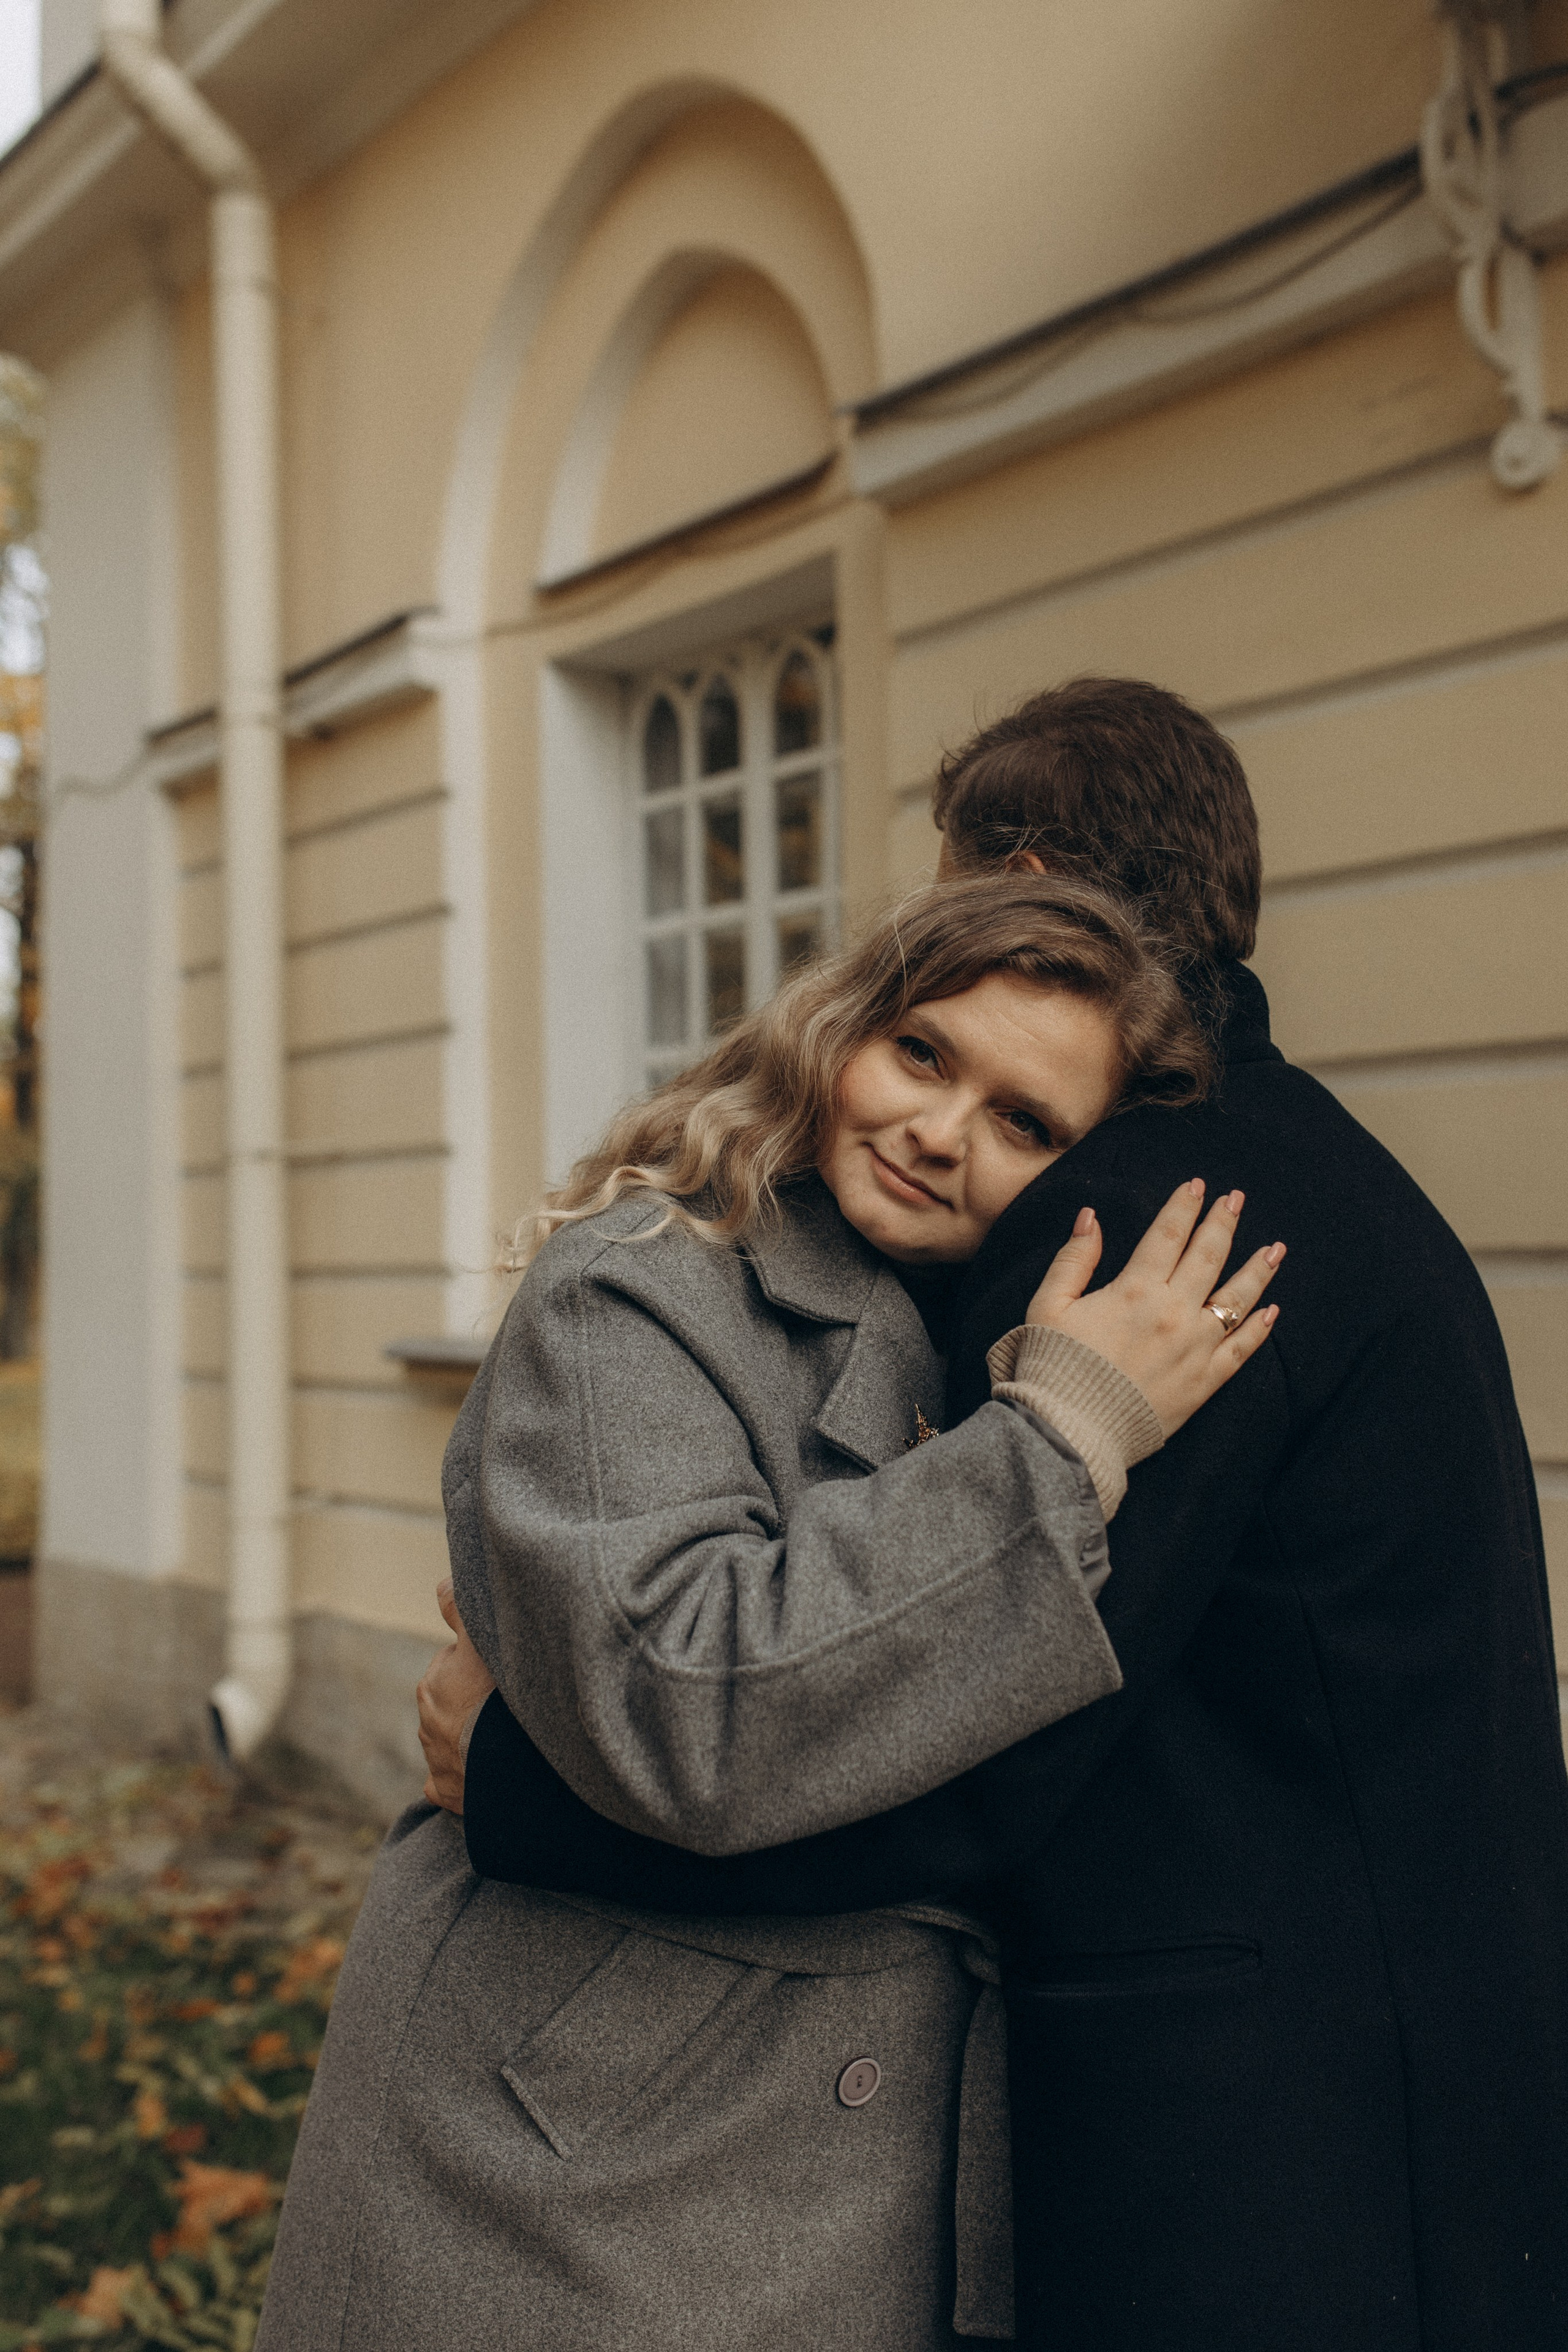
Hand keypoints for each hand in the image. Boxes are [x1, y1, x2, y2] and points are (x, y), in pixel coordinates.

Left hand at [416, 1579, 496, 1814]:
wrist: (504, 1771)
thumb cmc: (496, 1704)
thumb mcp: (481, 1645)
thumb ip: (459, 1610)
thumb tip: (441, 1585)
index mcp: (433, 1684)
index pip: (454, 1665)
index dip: (479, 1668)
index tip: (499, 1676)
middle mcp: (426, 1721)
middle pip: (453, 1702)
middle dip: (473, 1702)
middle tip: (506, 1707)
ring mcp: (434, 1759)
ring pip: (453, 1739)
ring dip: (472, 1736)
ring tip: (503, 1739)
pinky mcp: (443, 1791)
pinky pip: (448, 1781)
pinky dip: (462, 1776)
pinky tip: (483, 1772)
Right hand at [1026, 1180, 1282, 1438]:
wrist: (1071, 1430)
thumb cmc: (1053, 1366)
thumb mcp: (1049, 1305)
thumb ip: (1074, 1259)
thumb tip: (1090, 1217)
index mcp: (1134, 1290)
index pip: (1167, 1235)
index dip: (1184, 1207)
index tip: (1197, 1185)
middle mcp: (1172, 1313)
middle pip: (1208, 1257)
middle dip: (1223, 1223)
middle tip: (1237, 1199)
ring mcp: (1194, 1348)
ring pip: (1236, 1299)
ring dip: (1257, 1270)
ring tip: (1275, 1248)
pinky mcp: (1204, 1382)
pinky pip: (1241, 1350)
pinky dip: (1260, 1329)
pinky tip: (1272, 1311)